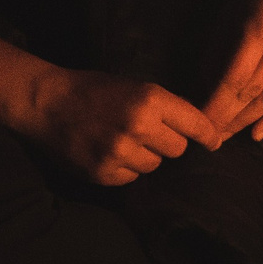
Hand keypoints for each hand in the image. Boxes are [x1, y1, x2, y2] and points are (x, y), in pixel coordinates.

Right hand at [28, 67, 223, 186]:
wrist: (48, 103)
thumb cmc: (95, 89)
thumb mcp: (135, 86)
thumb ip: (166, 105)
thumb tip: (199, 124)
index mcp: (150, 100)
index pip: (195, 124)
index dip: (208, 135)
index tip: (215, 142)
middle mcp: (139, 127)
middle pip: (178, 149)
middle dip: (168, 142)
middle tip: (149, 132)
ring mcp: (121, 153)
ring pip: (155, 165)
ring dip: (146, 156)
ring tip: (124, 140)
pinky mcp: (104, 173)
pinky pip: (132, 177)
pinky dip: (125, 168)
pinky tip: (109, 152)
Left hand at [202, 0, 262, 142]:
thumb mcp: (227, 18)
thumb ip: (216, 55)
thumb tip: (204, 93)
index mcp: (259, 30)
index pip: (233, 80)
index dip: (216, 106)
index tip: (200, 124)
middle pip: (253, 93)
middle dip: (229, 118)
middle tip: (211, 137)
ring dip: (249, 121)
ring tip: (231, 135)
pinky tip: (259, 133)